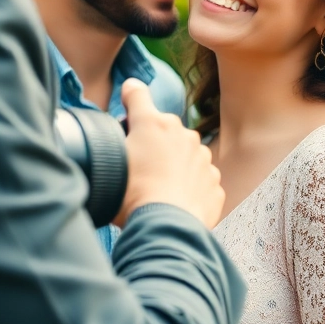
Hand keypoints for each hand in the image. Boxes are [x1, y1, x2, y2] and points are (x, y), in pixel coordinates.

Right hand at [114, 78, 224, 228]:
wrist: (166, 228)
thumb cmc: (132, 196)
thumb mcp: (110, 159)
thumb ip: (115, 133)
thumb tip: (117, 114)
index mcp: (153, 124)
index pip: (137, 96)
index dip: (130, 95)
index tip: (129, 96)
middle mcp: (183, 134)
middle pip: (164, 130)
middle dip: (154, 142)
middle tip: (139, 167)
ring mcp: (203, 158)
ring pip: (185, 154)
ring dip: (175, 165)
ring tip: (158, 189)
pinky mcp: (214, 182)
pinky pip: (199, 179)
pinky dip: (189, 188)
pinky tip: (175, 203)